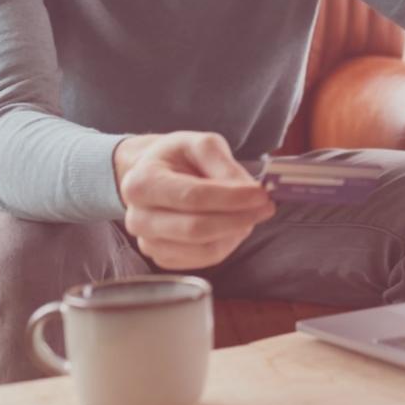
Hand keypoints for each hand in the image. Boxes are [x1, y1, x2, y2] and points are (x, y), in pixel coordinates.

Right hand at [113, 132, 275, 270]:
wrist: (154, 174)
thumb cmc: (179, 157)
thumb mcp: (201, 145)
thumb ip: (225, 165)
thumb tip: (250, 192)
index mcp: (141, 183)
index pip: (192, 196)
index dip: (230, 198)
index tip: (261, 194)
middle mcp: (138, 218)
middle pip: (196, 228)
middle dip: (238, 218)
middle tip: (267, 206)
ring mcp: (148, 242)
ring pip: (203, 249)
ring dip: (235, 232)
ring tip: (250, 213)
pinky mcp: (163, 258)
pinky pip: (204, 259)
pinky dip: (227, 243)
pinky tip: (233, 224)